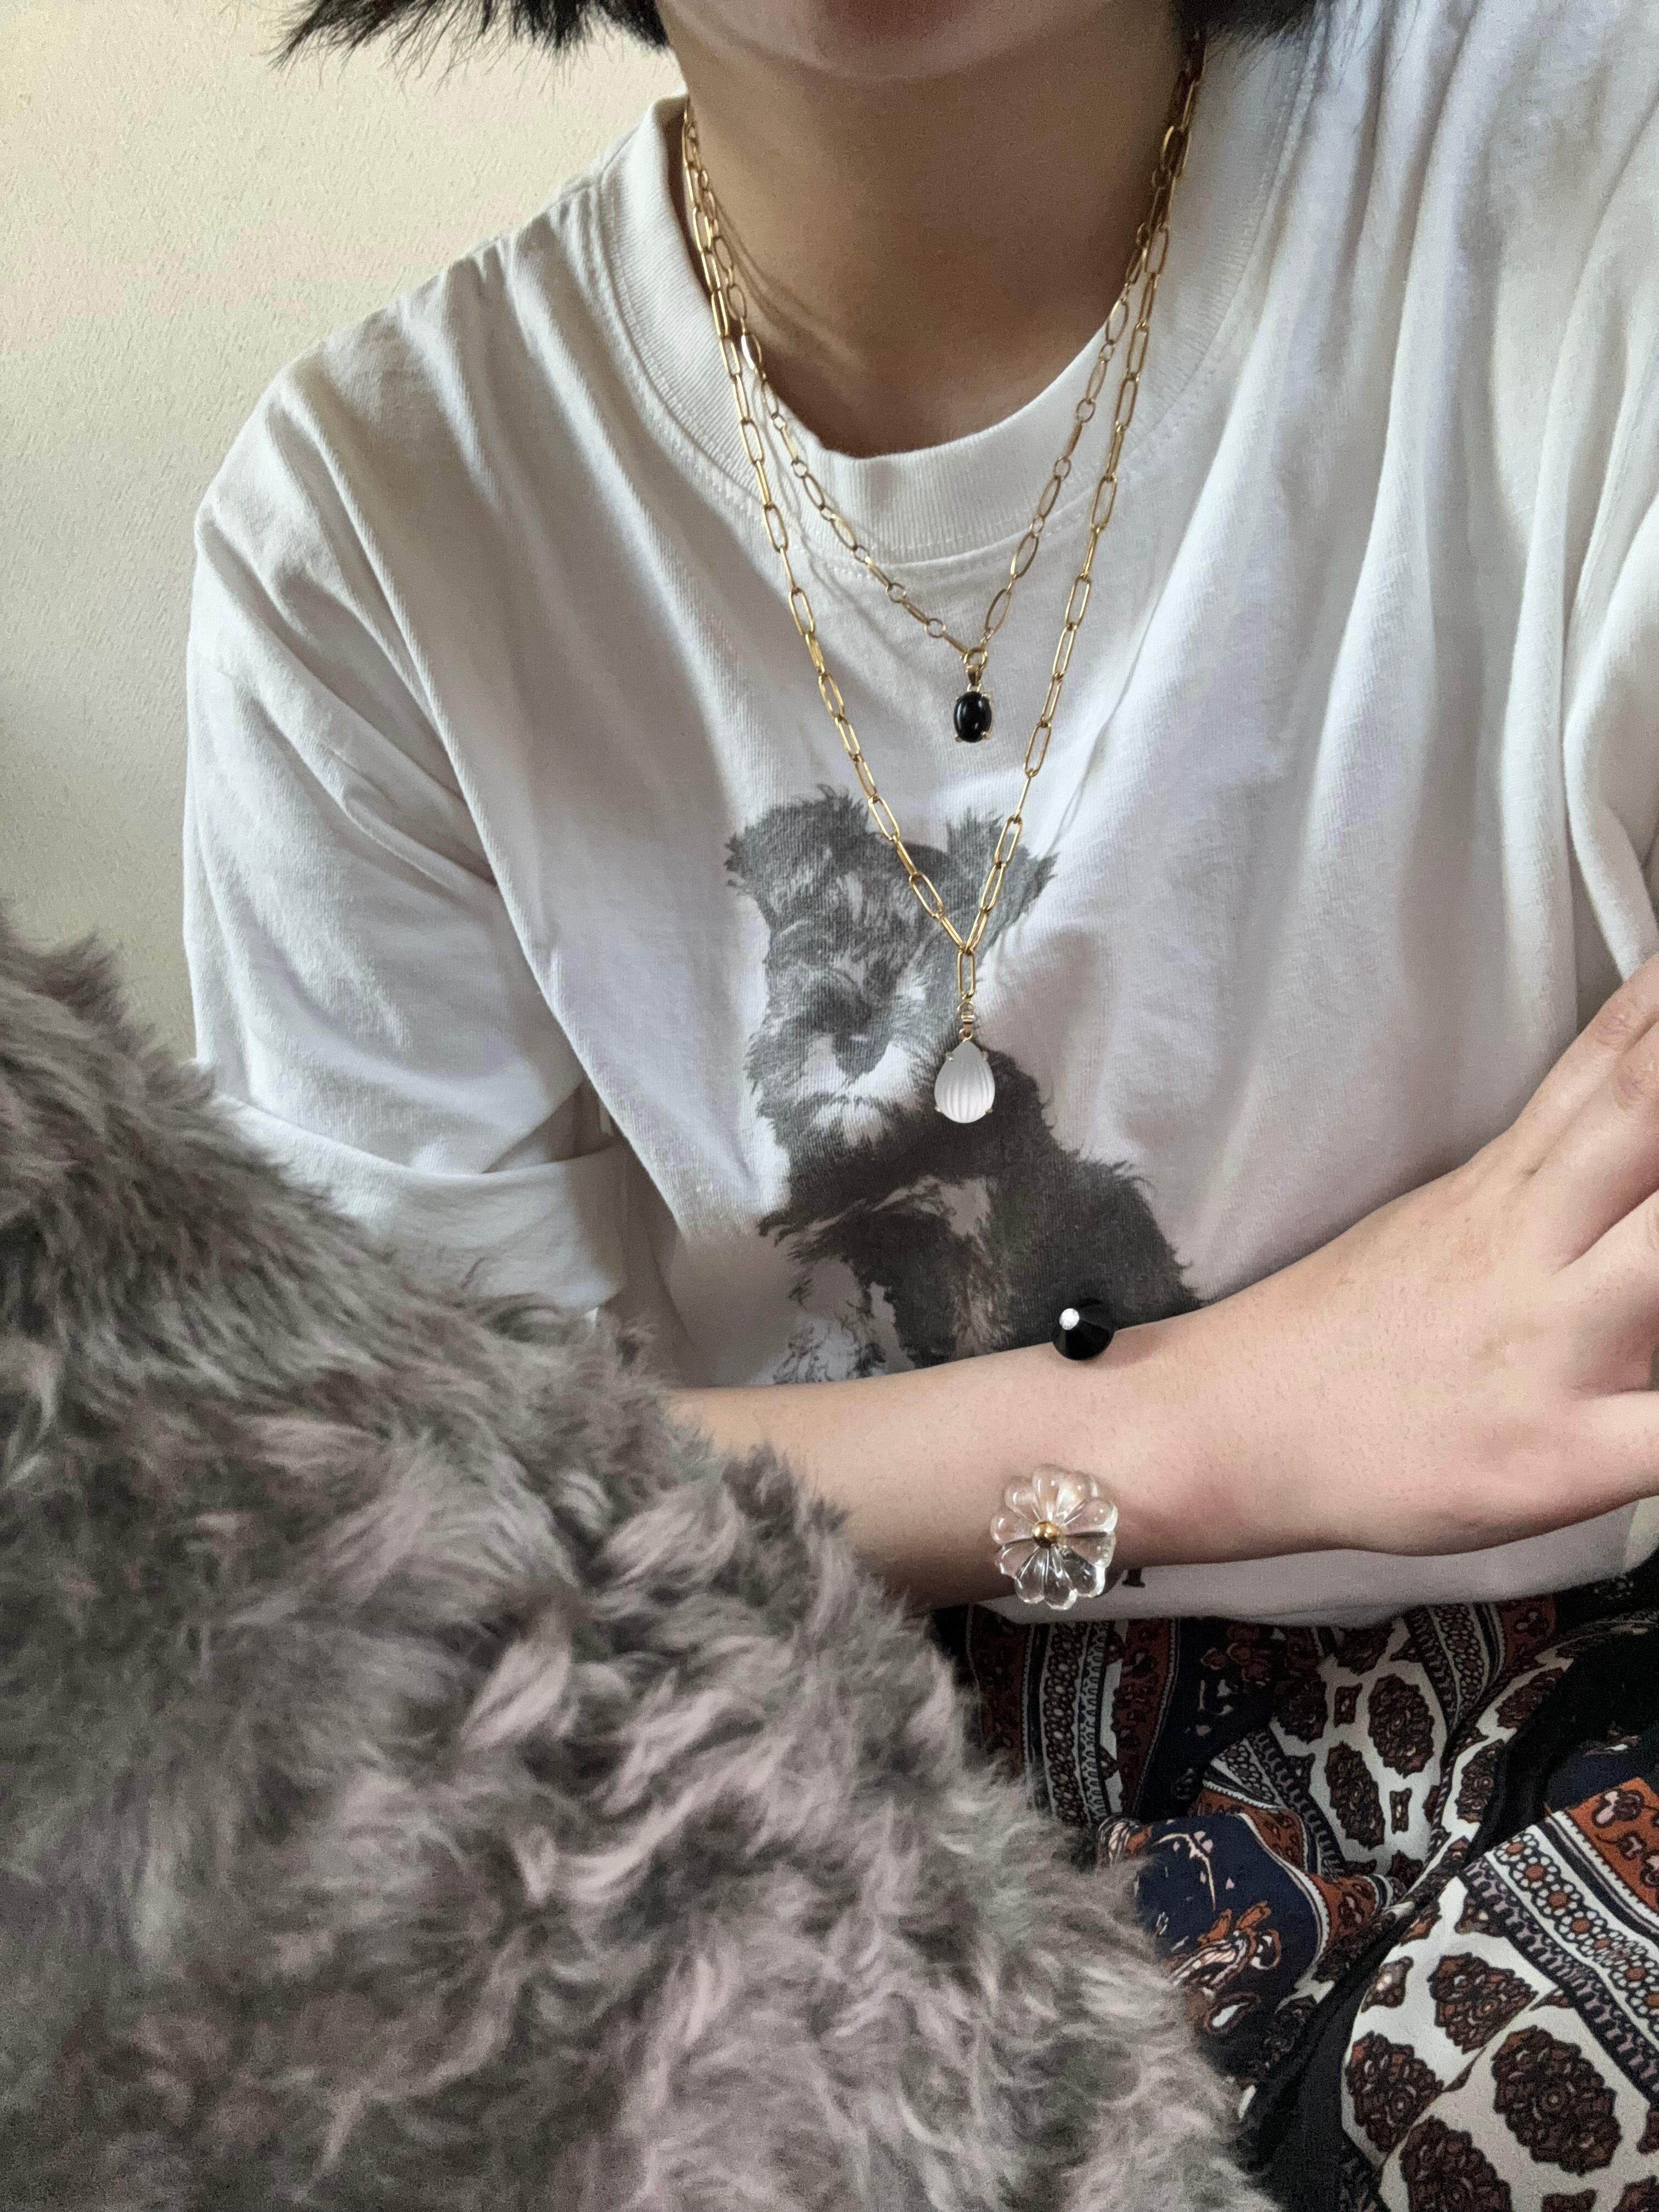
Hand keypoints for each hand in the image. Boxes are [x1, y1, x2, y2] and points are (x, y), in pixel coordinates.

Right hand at [1176, 956, 1658, 1560]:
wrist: (1227, 1428)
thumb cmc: (1347, 1334)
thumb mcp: (1445, 1219)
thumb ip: (1552, 1169)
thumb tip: (1634, 1119)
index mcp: (1509, 1185)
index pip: (1613, 1061)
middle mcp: (1535, 1246)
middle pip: (1647, 1122)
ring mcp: (1549, 1348)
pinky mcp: (1554, 1457)